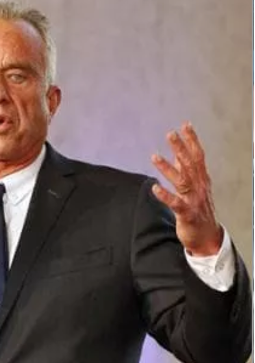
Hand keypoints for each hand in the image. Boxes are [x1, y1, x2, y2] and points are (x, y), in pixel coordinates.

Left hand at [150, 121, 222, 255]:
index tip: (185, 125)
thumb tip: (179, 153)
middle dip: (180, 148)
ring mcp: (194, 200)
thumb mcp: (195, 188)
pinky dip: (165, 195)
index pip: (198, 156)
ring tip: (154, 157)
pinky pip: (175, 203)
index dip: (192, 141)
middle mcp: (199, 187)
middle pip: (190, 164)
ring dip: (168, 168)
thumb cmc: (199, 210)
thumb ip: (187, 171)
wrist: (207, 237)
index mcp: (201, 180)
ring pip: (181, 181)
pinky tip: (155, 188)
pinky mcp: (186, 214)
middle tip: (171, 133)